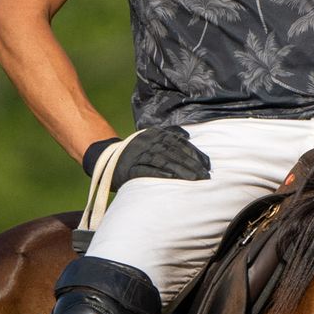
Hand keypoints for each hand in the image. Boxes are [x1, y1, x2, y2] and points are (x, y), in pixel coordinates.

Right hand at [82, 125, 210, 183]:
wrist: (107, 159)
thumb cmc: (137, 153)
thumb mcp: (153, 141)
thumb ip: (171, 138)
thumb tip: (190, 139)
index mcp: (155, 134)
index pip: (179, 143)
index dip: (194, 154)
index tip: (207, 165)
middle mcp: (146, 141)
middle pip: (173, 152)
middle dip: (191, 164)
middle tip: (205, 176)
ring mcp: (137, 154)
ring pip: (162, 161)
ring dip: (180, 170)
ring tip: (194, 179)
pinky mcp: (129, 168)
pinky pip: (146, 170)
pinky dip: (160, 174)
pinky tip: (172, 178)